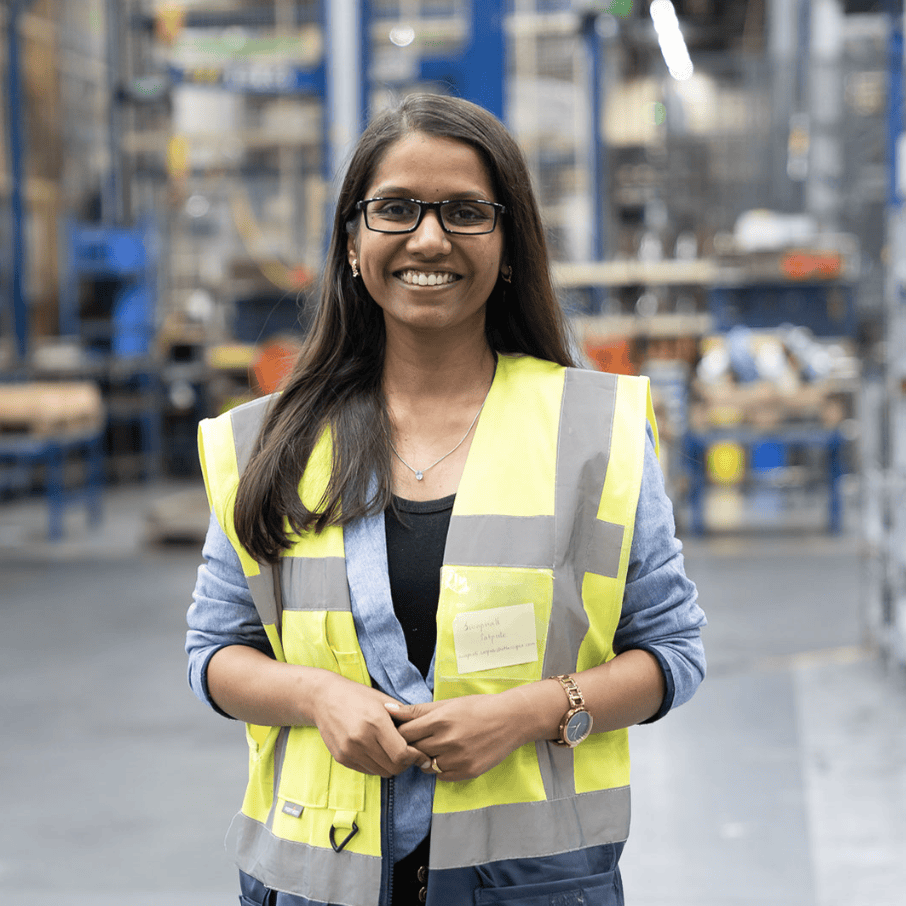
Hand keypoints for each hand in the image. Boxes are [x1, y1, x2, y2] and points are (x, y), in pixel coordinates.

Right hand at [310, 673, 425, 777]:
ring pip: (380, 772)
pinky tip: (377, 752)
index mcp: (375, 722)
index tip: (421, 756)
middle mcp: (361, 739)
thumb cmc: (356, 696)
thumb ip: (403, 718)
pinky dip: (376, 765)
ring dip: (390, 766)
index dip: (415, 757)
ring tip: (392, 752)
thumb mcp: (383, 700)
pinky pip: (367, 770)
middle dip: (405, 763)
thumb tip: (423, 734)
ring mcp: (349, 751)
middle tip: (409, 755)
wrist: (324, 698)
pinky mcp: (342, 758)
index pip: (402, 754)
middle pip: (393, 767)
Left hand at [385, 694, 528, 781]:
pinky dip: (441, 768)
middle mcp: (447, 741)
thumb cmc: (477, 707)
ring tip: (438, 746)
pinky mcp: (468, 772)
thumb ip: (416, 710)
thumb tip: (387, 708)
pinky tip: (450, 755)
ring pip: (426, 766)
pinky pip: (442, 776)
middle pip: (413, 750)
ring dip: (426, 758)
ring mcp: (458, 759)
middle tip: (420, 740)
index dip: (402, 733)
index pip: (405, 734)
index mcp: (439, 720)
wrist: (510, 719)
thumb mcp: (447, 703)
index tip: (406, 731)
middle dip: (413, 746)